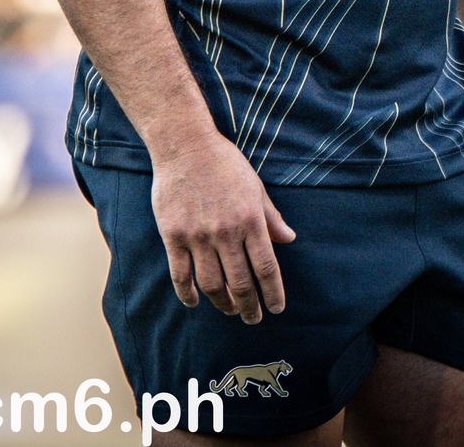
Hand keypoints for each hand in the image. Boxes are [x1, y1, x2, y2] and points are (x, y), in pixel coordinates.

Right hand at [150, 131, 295, 323]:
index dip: (273, 293)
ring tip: (229, 310)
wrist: (184, 145)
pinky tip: (195, 302)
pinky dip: (188, 294)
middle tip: (252, 318)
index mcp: (250, 220)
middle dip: (249, 307)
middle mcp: (226, 232)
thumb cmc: (224, 163)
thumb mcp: (255, 187)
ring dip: (223, 303)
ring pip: (212, 284)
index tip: (276, 309)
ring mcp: (198, 236)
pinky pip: (180, 274)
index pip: (266, 268)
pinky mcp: (173, 235)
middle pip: (241, 283)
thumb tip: (289, 239)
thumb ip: (271, 217)